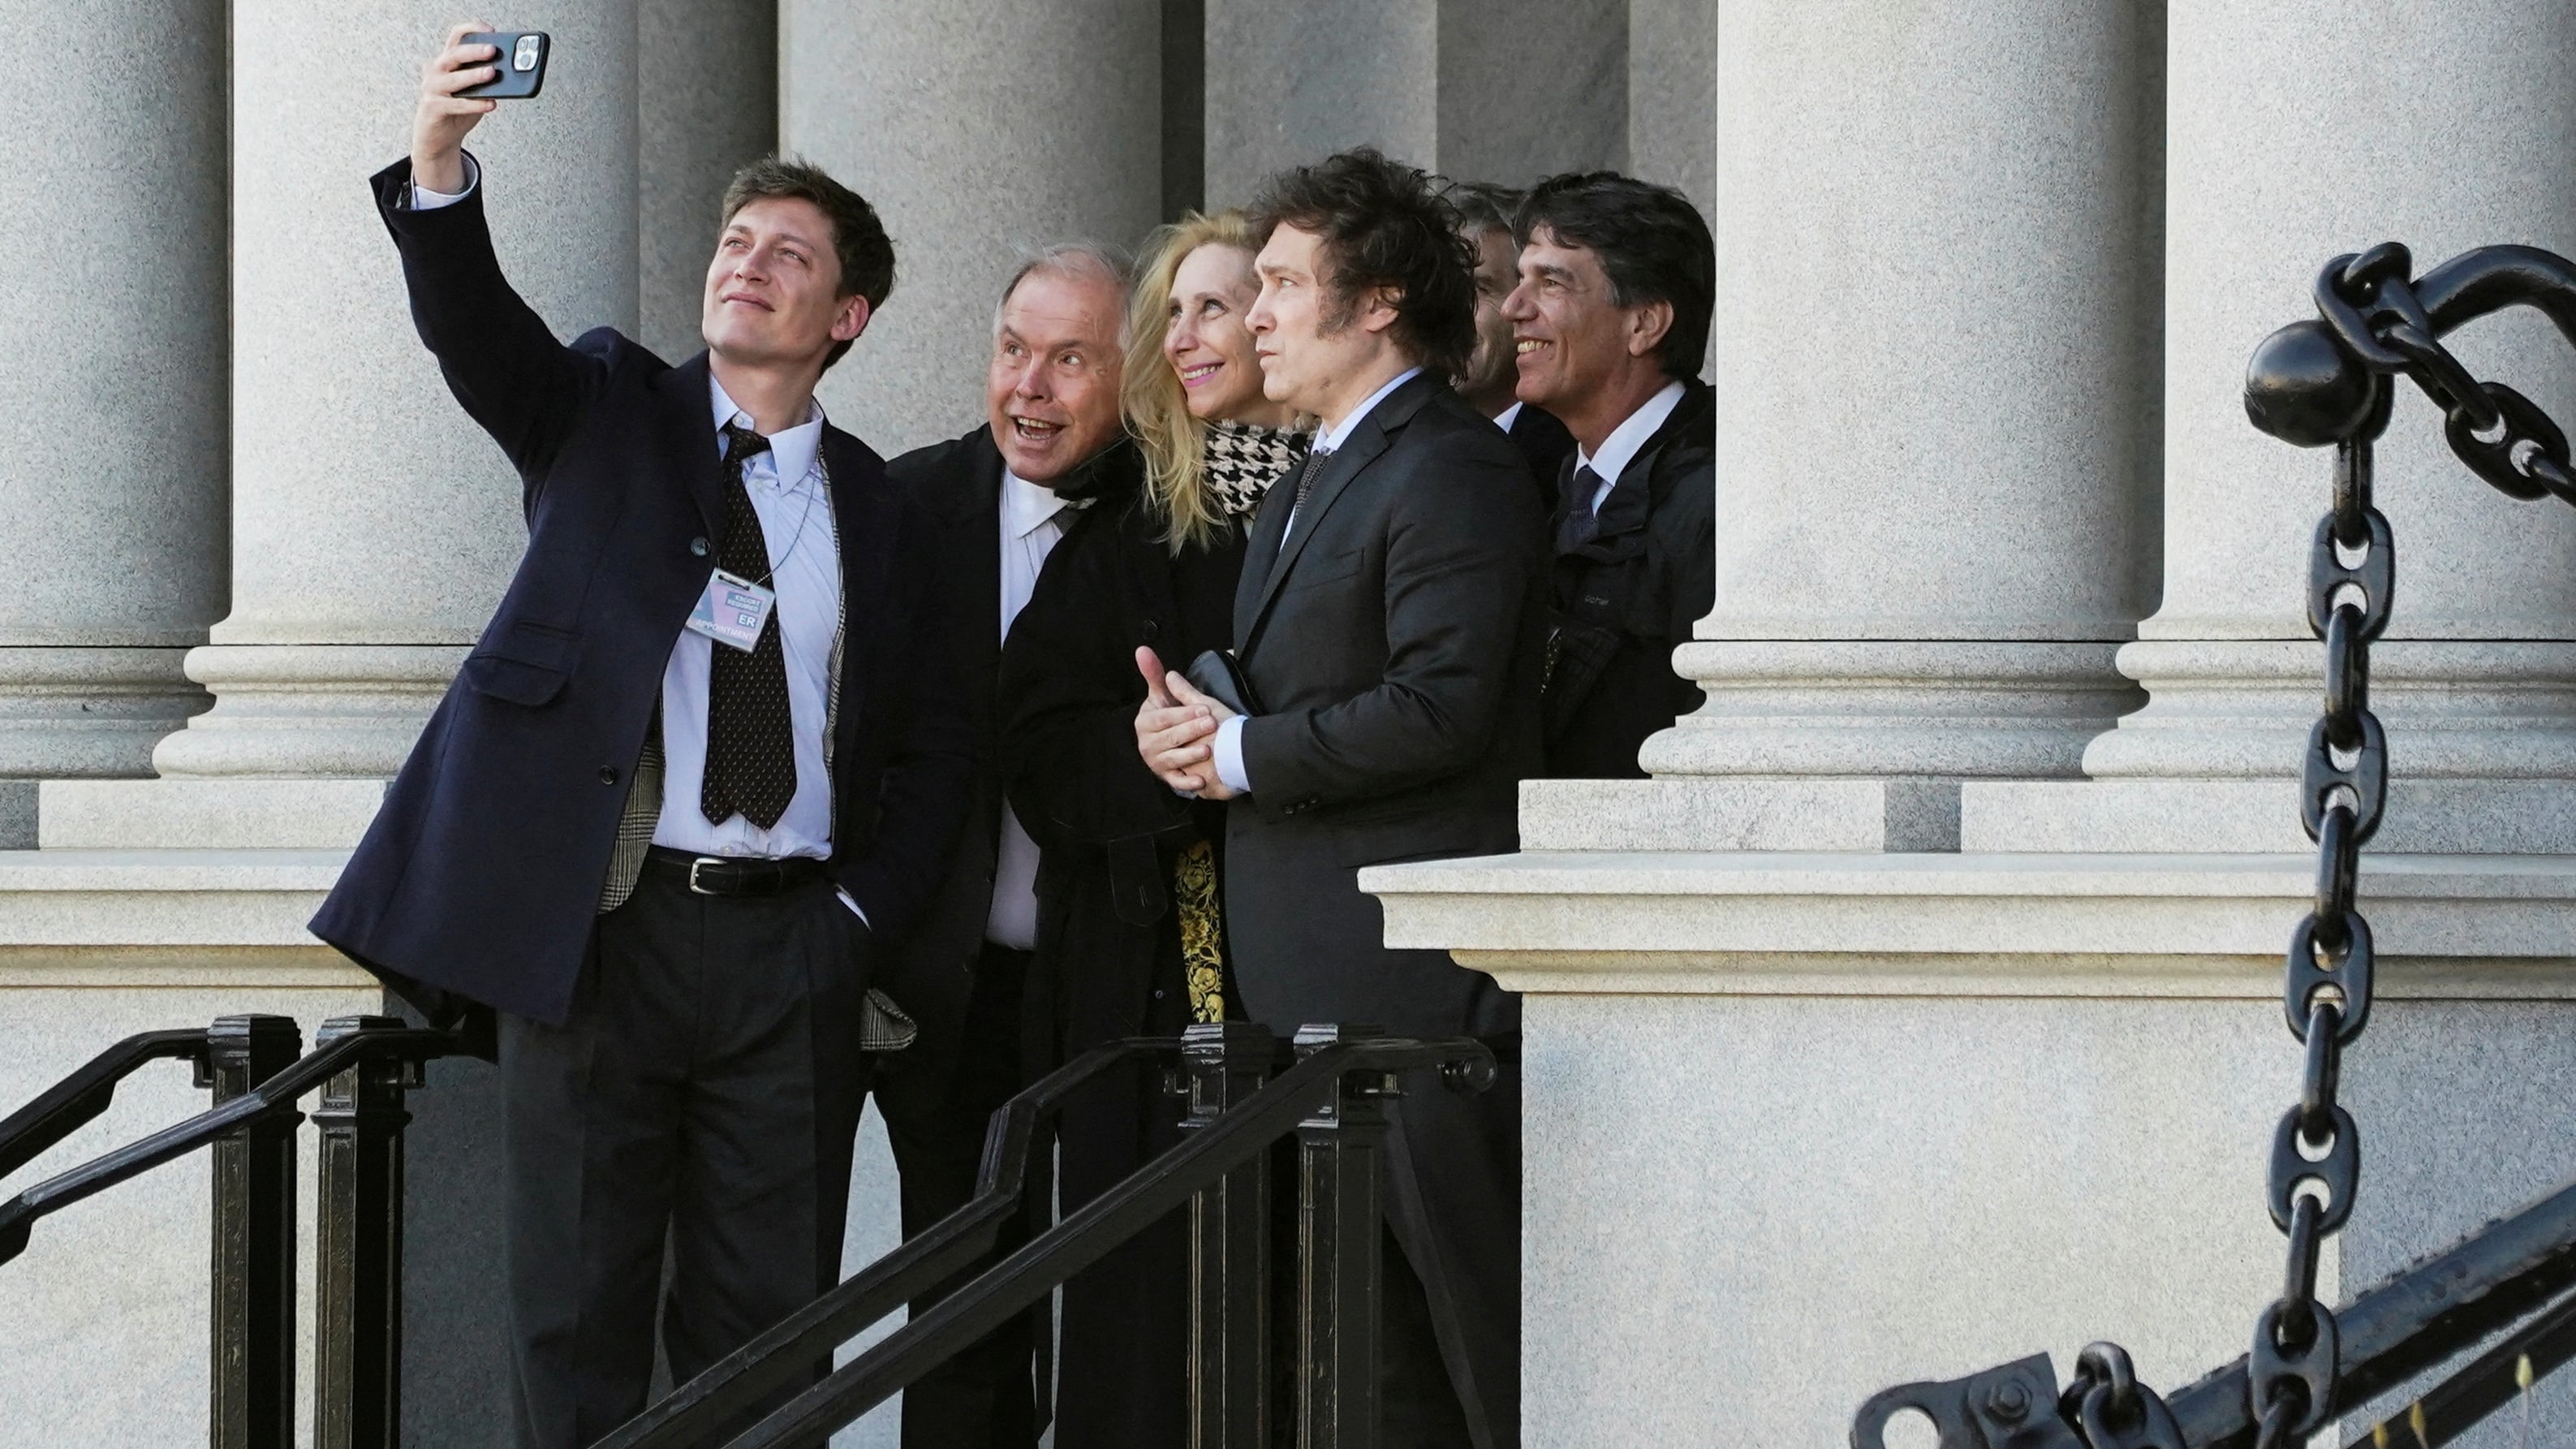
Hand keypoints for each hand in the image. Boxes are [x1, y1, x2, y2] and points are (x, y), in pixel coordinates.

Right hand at [411, 22, 498, 192]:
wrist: (438, 136)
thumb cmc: (458, 108)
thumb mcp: (474, 89)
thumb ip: (486, 80)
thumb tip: (510, 73)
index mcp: (447, 61)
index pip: (456, 36)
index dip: (472, 30)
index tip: (490, 31)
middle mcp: (436, 70)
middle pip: (454, 54)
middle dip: (475, 52)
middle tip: (493, 51)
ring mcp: (432, 88)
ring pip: (453, 78)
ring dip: (474, 75)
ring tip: (492, 73)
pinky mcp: (433, 107)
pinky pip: (457, 104)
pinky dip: (475, 104)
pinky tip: (490, 104)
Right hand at [1133, 646, 1236, 799]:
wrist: (1180, 742)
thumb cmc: (1174, 716)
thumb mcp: (1167, 696)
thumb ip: (1155, 675)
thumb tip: (1142, 649)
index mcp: (1145, 722)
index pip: (1164, 718)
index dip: (1183, 714)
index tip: (1204, 708)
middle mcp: (1147, 743)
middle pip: (1170, 737)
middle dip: (1191, 730)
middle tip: (1211, 724)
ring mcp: (1156, 762)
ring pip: (1173, 759)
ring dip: (1189, 755)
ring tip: (1207, 749)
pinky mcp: (1168, 777)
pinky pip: (1177, 782)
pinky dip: (1188, 783)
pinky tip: (1200, 781)